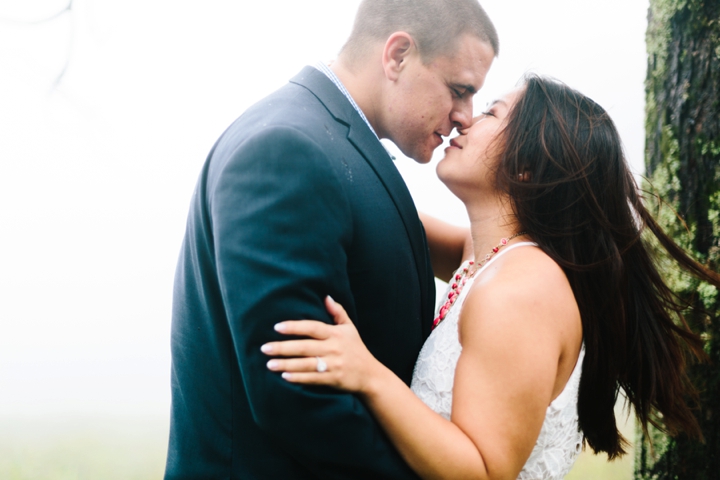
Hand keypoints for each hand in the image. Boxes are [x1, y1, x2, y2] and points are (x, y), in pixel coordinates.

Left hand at [261, 296, 381, 393]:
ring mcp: (334, 365)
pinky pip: (312, 379)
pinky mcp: (333, 379)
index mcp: (336, 334)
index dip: (295, 326)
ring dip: (286, 364)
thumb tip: (326, 297)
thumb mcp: (350, 328)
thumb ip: (338, 313)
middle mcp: (334, 349)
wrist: (371, 375)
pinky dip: (298, 378)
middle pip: (305, 347)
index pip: (312, 328)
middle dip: (283, 347)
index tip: (277, 327)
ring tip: (269, 364)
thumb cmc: (357, 349)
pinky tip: (284, 376)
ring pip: (306, 364)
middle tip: (264, 348)